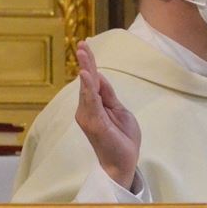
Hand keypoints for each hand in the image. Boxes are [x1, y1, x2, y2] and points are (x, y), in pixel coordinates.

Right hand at [72, 41, 141, 189]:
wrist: (123, 163)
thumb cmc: (122, 139)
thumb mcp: (119, 111)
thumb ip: (108, 95)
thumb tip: (99, 77)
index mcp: (94, 107)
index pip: (91, 82)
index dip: (89, 64)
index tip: (85, 47)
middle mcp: (86, 110)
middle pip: (87, 82)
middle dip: (86, 62)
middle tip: (82, 44)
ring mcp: (88, 117)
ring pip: (87, 89)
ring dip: (86, 70)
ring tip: (84, 53)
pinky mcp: (94, 123)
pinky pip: (90, 102)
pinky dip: (88, 88)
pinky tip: (86, 75)